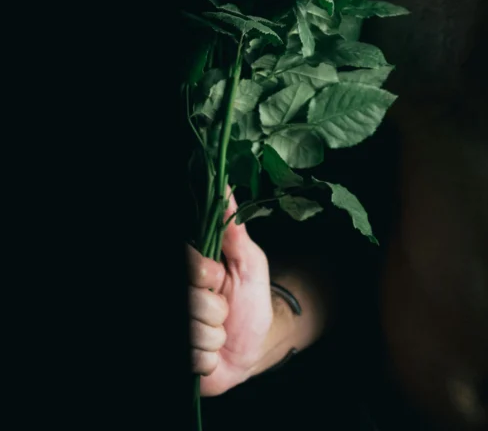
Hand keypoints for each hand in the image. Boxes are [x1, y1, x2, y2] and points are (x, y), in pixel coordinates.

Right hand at [188, 191, 275, 396]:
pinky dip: (208, 359)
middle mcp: (180, 294)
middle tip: (222, 311)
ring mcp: (177, 324)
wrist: (250, 350)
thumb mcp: (249, 263)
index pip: (189, 265)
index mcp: (190, 270)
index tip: (218, 277)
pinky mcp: (179, 354)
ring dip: (214, 337)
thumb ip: (235, 230)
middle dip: (216, 310)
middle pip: (190, 300)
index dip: (206, 274)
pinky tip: (210, 354)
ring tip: (217, 333)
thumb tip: (226, 188)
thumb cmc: (249, 303)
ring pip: (192, 331)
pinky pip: (193, 358)